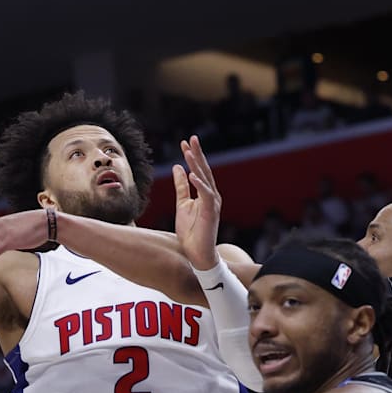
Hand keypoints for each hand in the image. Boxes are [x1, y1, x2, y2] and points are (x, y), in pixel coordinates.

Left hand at [173, 135, 220, 270]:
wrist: (197, 253)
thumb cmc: (191, 231)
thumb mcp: (182, 204)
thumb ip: (181, 186)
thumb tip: (178, 167)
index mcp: (205, 193)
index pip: (199, 170)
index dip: (192, 156)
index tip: (184, 143)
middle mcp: (212, 196)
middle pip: (204, 171)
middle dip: (197, 154)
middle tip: (191, 139)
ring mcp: (213, 204)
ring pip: (205, 180)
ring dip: (197, 165)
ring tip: (188, 152)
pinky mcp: (211, 213)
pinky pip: (206, 196)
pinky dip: (200, 185)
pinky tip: (192, 175)